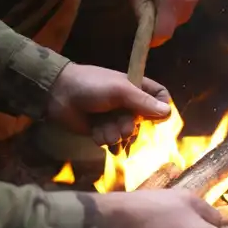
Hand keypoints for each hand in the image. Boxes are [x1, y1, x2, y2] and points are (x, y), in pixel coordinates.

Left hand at [47, 63, 171, 145]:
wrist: (59, 94)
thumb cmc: (91, 85)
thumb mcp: (120, 90)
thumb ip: (143, 101)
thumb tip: (168, 112)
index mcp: (136, 87)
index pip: (161, 98)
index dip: (161, 108)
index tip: (156, 117)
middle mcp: (128, 104)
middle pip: (143, 123)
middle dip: (130, 126)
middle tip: (120, 123)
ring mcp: (114, 118)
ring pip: (126, 135)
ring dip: (114, 134)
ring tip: (102, 126)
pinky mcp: (101, 130)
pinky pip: (111, 142)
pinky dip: (103, 138)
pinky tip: (94, 131)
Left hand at [128, 0, 199, 46]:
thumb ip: (141, 13)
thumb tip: (146, 32)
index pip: (164, 31)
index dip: (154, 38)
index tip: (147, 38)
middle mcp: (186, 1)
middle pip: (173, 27)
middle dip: (161, 25)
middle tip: (152, 12)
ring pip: (180, 20)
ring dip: (170, 17)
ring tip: (161, 1)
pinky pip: (186, 10)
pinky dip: (177, 9)